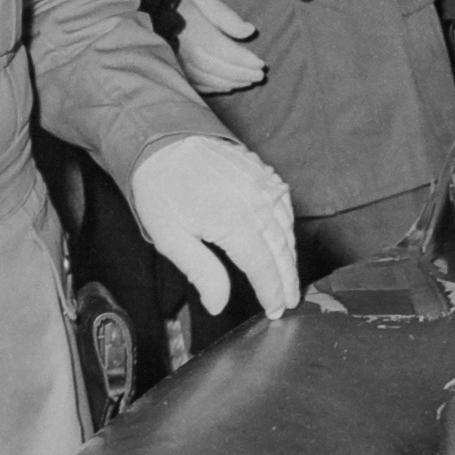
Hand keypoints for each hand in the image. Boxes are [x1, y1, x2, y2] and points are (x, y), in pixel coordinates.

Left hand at [130, 133, 297, 316]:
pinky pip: (285, 207)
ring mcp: (267, 186)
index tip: (276, 310)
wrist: (168, 143)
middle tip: (290, 301)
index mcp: (236, 223)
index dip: (272, 291)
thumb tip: (219, 305)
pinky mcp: (266, 174)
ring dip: (290, 256)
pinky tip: (284, 239)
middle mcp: (259, 204)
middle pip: (282, 251)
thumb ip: (202, 273)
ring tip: (289, 277)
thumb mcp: (172, 239)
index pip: (263, 268)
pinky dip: (288, 228)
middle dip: (288, 279)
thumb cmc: (164, 191)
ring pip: (288, 229)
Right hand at [176, 0, 268, 92]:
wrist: (156, 8)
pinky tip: (227, 87)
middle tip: (260, 76)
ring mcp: (180, 62)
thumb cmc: (186, 2)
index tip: (261, 64)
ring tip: (249, 81)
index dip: (244, 60)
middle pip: (218, 68)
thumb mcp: (207, 0)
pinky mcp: (176, 67)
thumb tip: (249, 31)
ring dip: (230, 82)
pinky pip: (195, 83)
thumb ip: (228, 17)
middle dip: (241, 74)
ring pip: (207, 78)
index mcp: (198, 34)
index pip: (225, 52)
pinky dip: (213, 87)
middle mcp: (188, 52)